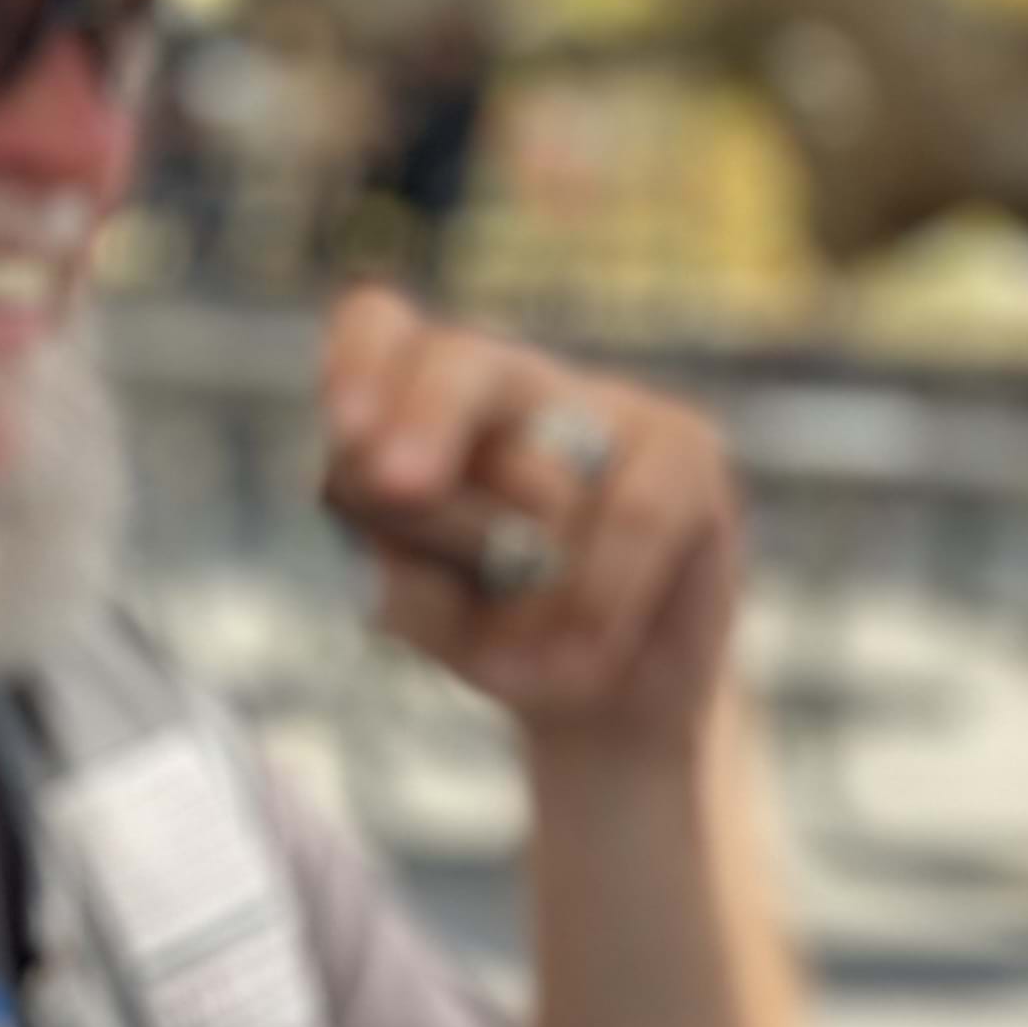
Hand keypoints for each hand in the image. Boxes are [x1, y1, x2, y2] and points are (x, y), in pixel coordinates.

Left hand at [318, 285, 743, 765]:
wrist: (615, 697)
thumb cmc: (497, 632)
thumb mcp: (435, 619)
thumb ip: (402, 585)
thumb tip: (373, 570)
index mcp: (415, 401)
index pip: (379, 328)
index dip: (361, 362)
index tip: (344, 434)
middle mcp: (505, 381)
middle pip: (461, 360)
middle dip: (426, 417)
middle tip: (397, 485)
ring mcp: (601, 402)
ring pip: (544, 478)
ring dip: (525, 592)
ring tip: (522, 663)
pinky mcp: (683, 444)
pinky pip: (632, 516)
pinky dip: (597, 600)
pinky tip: (581, 658)